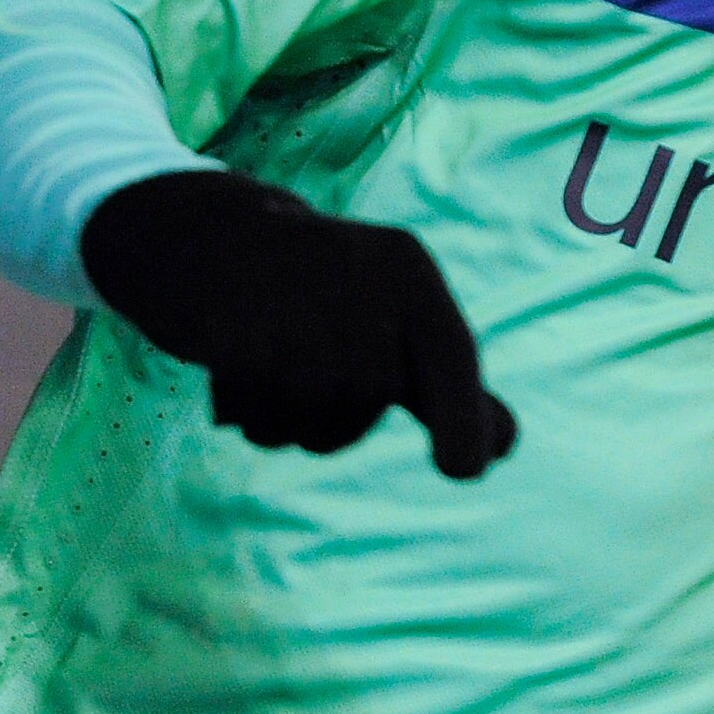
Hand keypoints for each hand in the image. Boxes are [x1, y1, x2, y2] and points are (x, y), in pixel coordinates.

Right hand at [80, 169, 517, 476]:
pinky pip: (258, 417)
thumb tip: (505, 446)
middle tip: (304, 372)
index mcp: (409, 273)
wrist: (208, 241)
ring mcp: (299, 299)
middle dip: (337, 418)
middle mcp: (363, 277)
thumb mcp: (391, 324)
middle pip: (371, 401)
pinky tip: (232, 365)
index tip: (464, 472)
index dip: (463, 416)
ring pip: (311, 419)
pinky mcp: (238, 326)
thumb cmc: (317, 293)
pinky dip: (244, 413)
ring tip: (268, 367)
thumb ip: (444, 388)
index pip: (452, 354)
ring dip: (286, 421)